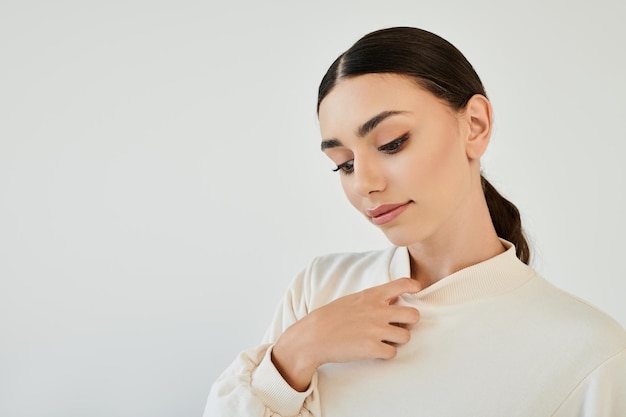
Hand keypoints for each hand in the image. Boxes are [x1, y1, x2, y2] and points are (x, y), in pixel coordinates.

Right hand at [271, 278, 420, 390]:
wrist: (314, 335)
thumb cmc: (332, 317)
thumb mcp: (354, 300)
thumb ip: (374, 299)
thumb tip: (394, 299)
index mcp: (373, 296)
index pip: (402, 284)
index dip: (413, 286)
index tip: (416, 290)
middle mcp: (378, 311)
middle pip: (414, 315)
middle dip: (409, 322)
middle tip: (398, 326)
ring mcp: (376, 330)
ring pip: (406, 337)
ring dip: (396, 340)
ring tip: (382, 340)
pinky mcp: (373, 348)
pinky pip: (393, 353)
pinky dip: (385, 353)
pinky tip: (373, 350)